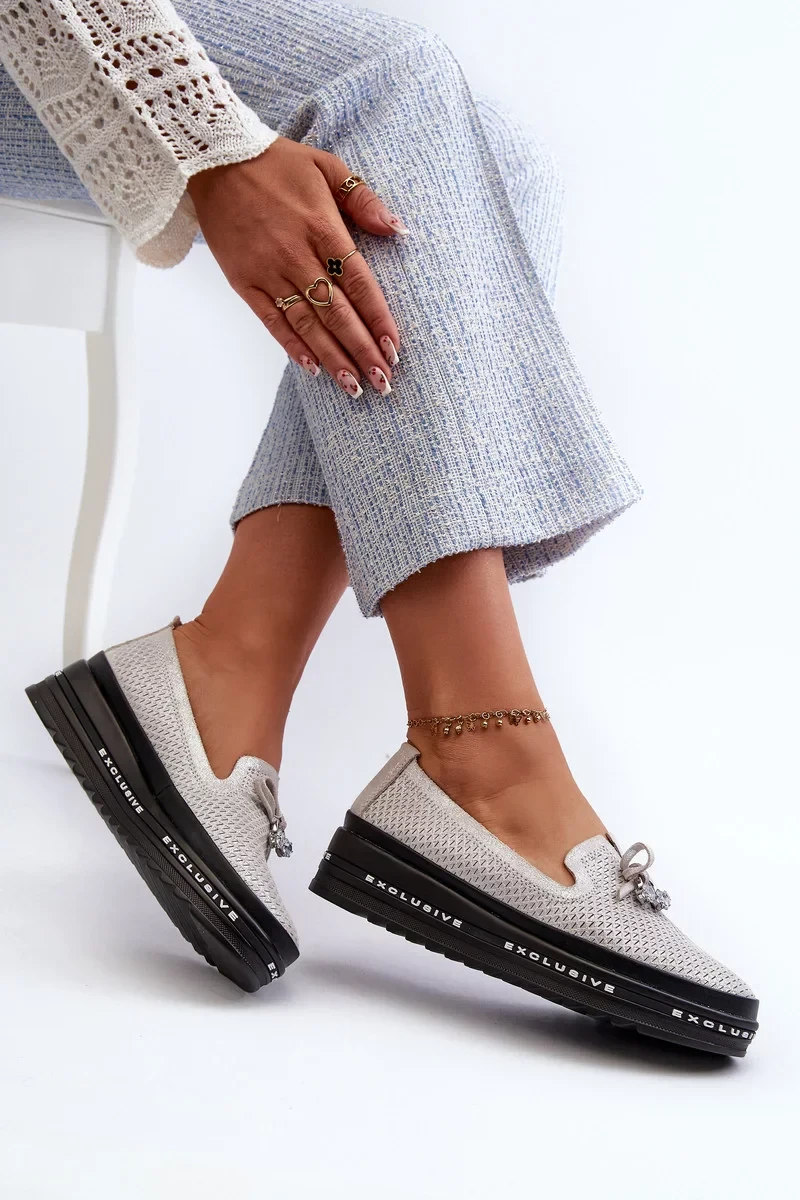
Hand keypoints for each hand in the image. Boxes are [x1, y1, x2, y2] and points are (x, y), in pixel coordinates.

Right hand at [186, 137, 406, 395]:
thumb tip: (398, 230)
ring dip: (332, 358)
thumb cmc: (276, 162)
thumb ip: (364, 200)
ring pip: (307, 324)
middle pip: (337, 312)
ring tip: (354, 386)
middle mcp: (296, 254)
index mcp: (322, 227)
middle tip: (383, 381)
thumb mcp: (327, 166)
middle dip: (362, 350)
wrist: (213, 159)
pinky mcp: (244, 281)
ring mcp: (268, 271)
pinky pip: (271, 321)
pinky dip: (292, 346)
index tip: (394, 348)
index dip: (378, 318)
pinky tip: (313, 368)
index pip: (359, 283)